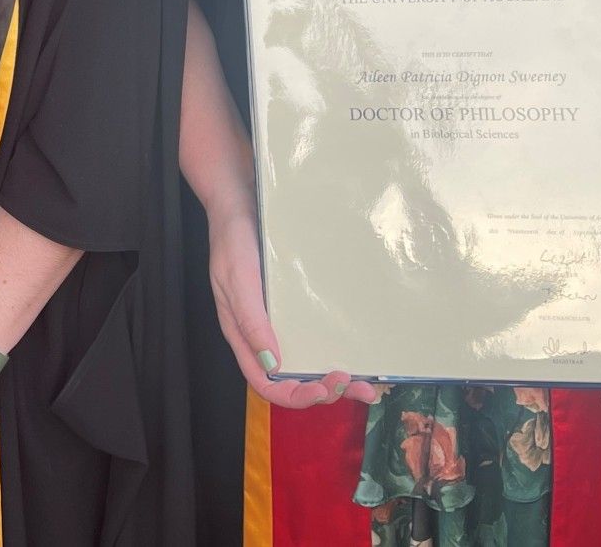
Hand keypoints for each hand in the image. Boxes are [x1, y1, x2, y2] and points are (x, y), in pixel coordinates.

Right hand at [207, 208, 377, 408]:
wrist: (241, 203)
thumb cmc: (233, 241)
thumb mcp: (236, 280)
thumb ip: (250, 322)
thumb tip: (273, 366)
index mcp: (245, 336)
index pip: (266, 383)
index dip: (294, 396)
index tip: (322, 391)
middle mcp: (265, 336)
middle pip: (293, 380)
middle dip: (325, 390)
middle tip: (355, 384)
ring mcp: (283, 321)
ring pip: (310, 363)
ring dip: (338, 381)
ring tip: (367, 384)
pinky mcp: (298, 306)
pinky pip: (319, 336)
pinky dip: (339, 351)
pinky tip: (360, 354)